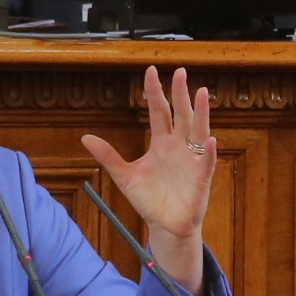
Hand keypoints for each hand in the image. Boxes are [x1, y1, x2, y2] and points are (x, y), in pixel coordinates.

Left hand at [81, 66, 214, 294]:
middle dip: (180, 94)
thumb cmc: (149, 199)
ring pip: (198, 131)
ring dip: (201, 113)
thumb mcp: (124, 176)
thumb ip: (108, 156)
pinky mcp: (200, 179)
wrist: (165, 224)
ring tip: (201, 93)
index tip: (151, 71)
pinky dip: (208, 152)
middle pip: (180, 114)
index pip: (158, 111)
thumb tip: (86, 137)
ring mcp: (192, 160)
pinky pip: (206, 163)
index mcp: (161, 143)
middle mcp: (178, 146)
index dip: (155, 93)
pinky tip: (210, 140)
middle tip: (181, 72)